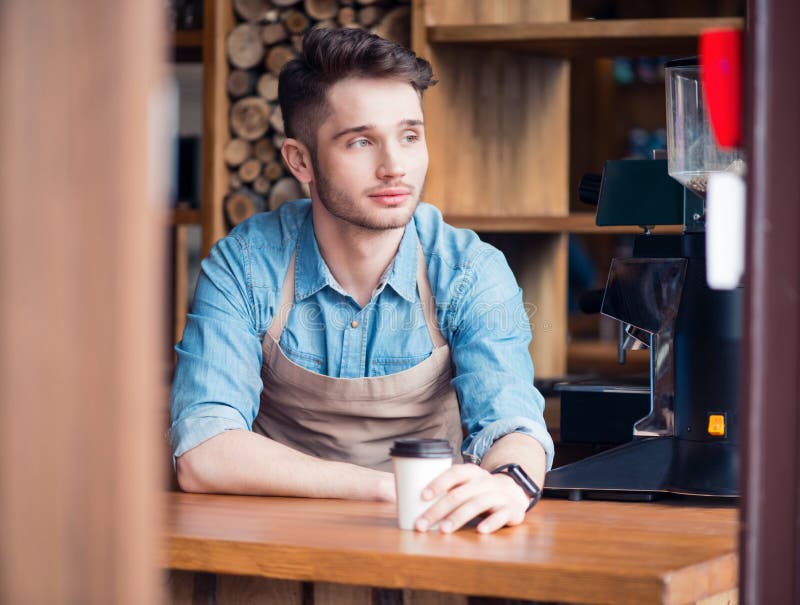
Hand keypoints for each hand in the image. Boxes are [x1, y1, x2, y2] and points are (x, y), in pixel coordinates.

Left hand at [414, 463, 529, 533]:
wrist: (513, 492)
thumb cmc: (479, 490)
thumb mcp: (465, 484)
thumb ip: (446, 489)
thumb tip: (410, 501)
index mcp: (471, 472)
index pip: (453, 473)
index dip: (438, 483)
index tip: (422, 496)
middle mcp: (484, 481)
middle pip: (459, 494)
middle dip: (438, 510)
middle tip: (421, 524)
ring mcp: (498, 495)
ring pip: (477, 504)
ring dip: (458, 517)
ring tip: (443, 530)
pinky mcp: (511, 510)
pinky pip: (501, 516)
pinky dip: (491, 523)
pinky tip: (480, 531)